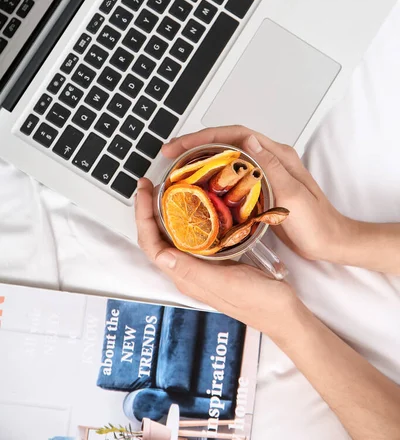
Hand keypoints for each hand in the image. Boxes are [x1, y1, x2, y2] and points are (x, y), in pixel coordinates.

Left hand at [135, 177, 297, 338]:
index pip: (152, 246)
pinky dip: (186, 219)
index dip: (143, 217)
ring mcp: (201, 267)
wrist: (284, 313)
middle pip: (157, 239)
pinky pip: (192, 238)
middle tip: (150, 184)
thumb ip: (194, 272)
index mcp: (186, 278)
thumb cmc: (260, 302)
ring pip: (172, 237)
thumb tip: (162, 255)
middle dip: (148, 211)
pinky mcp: (215, 262)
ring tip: (165, 190)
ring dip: (163, 213)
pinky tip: (195, 207)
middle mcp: (189, 272)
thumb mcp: (226, 284)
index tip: (144, 191)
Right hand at [162, 126, 350, 262]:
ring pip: (227, 156)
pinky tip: (199, 184)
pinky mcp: (262, 188)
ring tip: (178, 164)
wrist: (331, 242)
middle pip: (227, 141)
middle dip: (197, 143)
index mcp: (278, 155)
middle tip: (171, 152)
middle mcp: (270, 159)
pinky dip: (212, 174)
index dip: (206, 136)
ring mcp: (265, 173)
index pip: (236, 135)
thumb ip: (272, 167)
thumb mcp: (293, 195)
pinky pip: (231, 174)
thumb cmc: (317, 223)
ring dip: (202, 156)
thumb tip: (249, 142)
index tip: (182, 145)